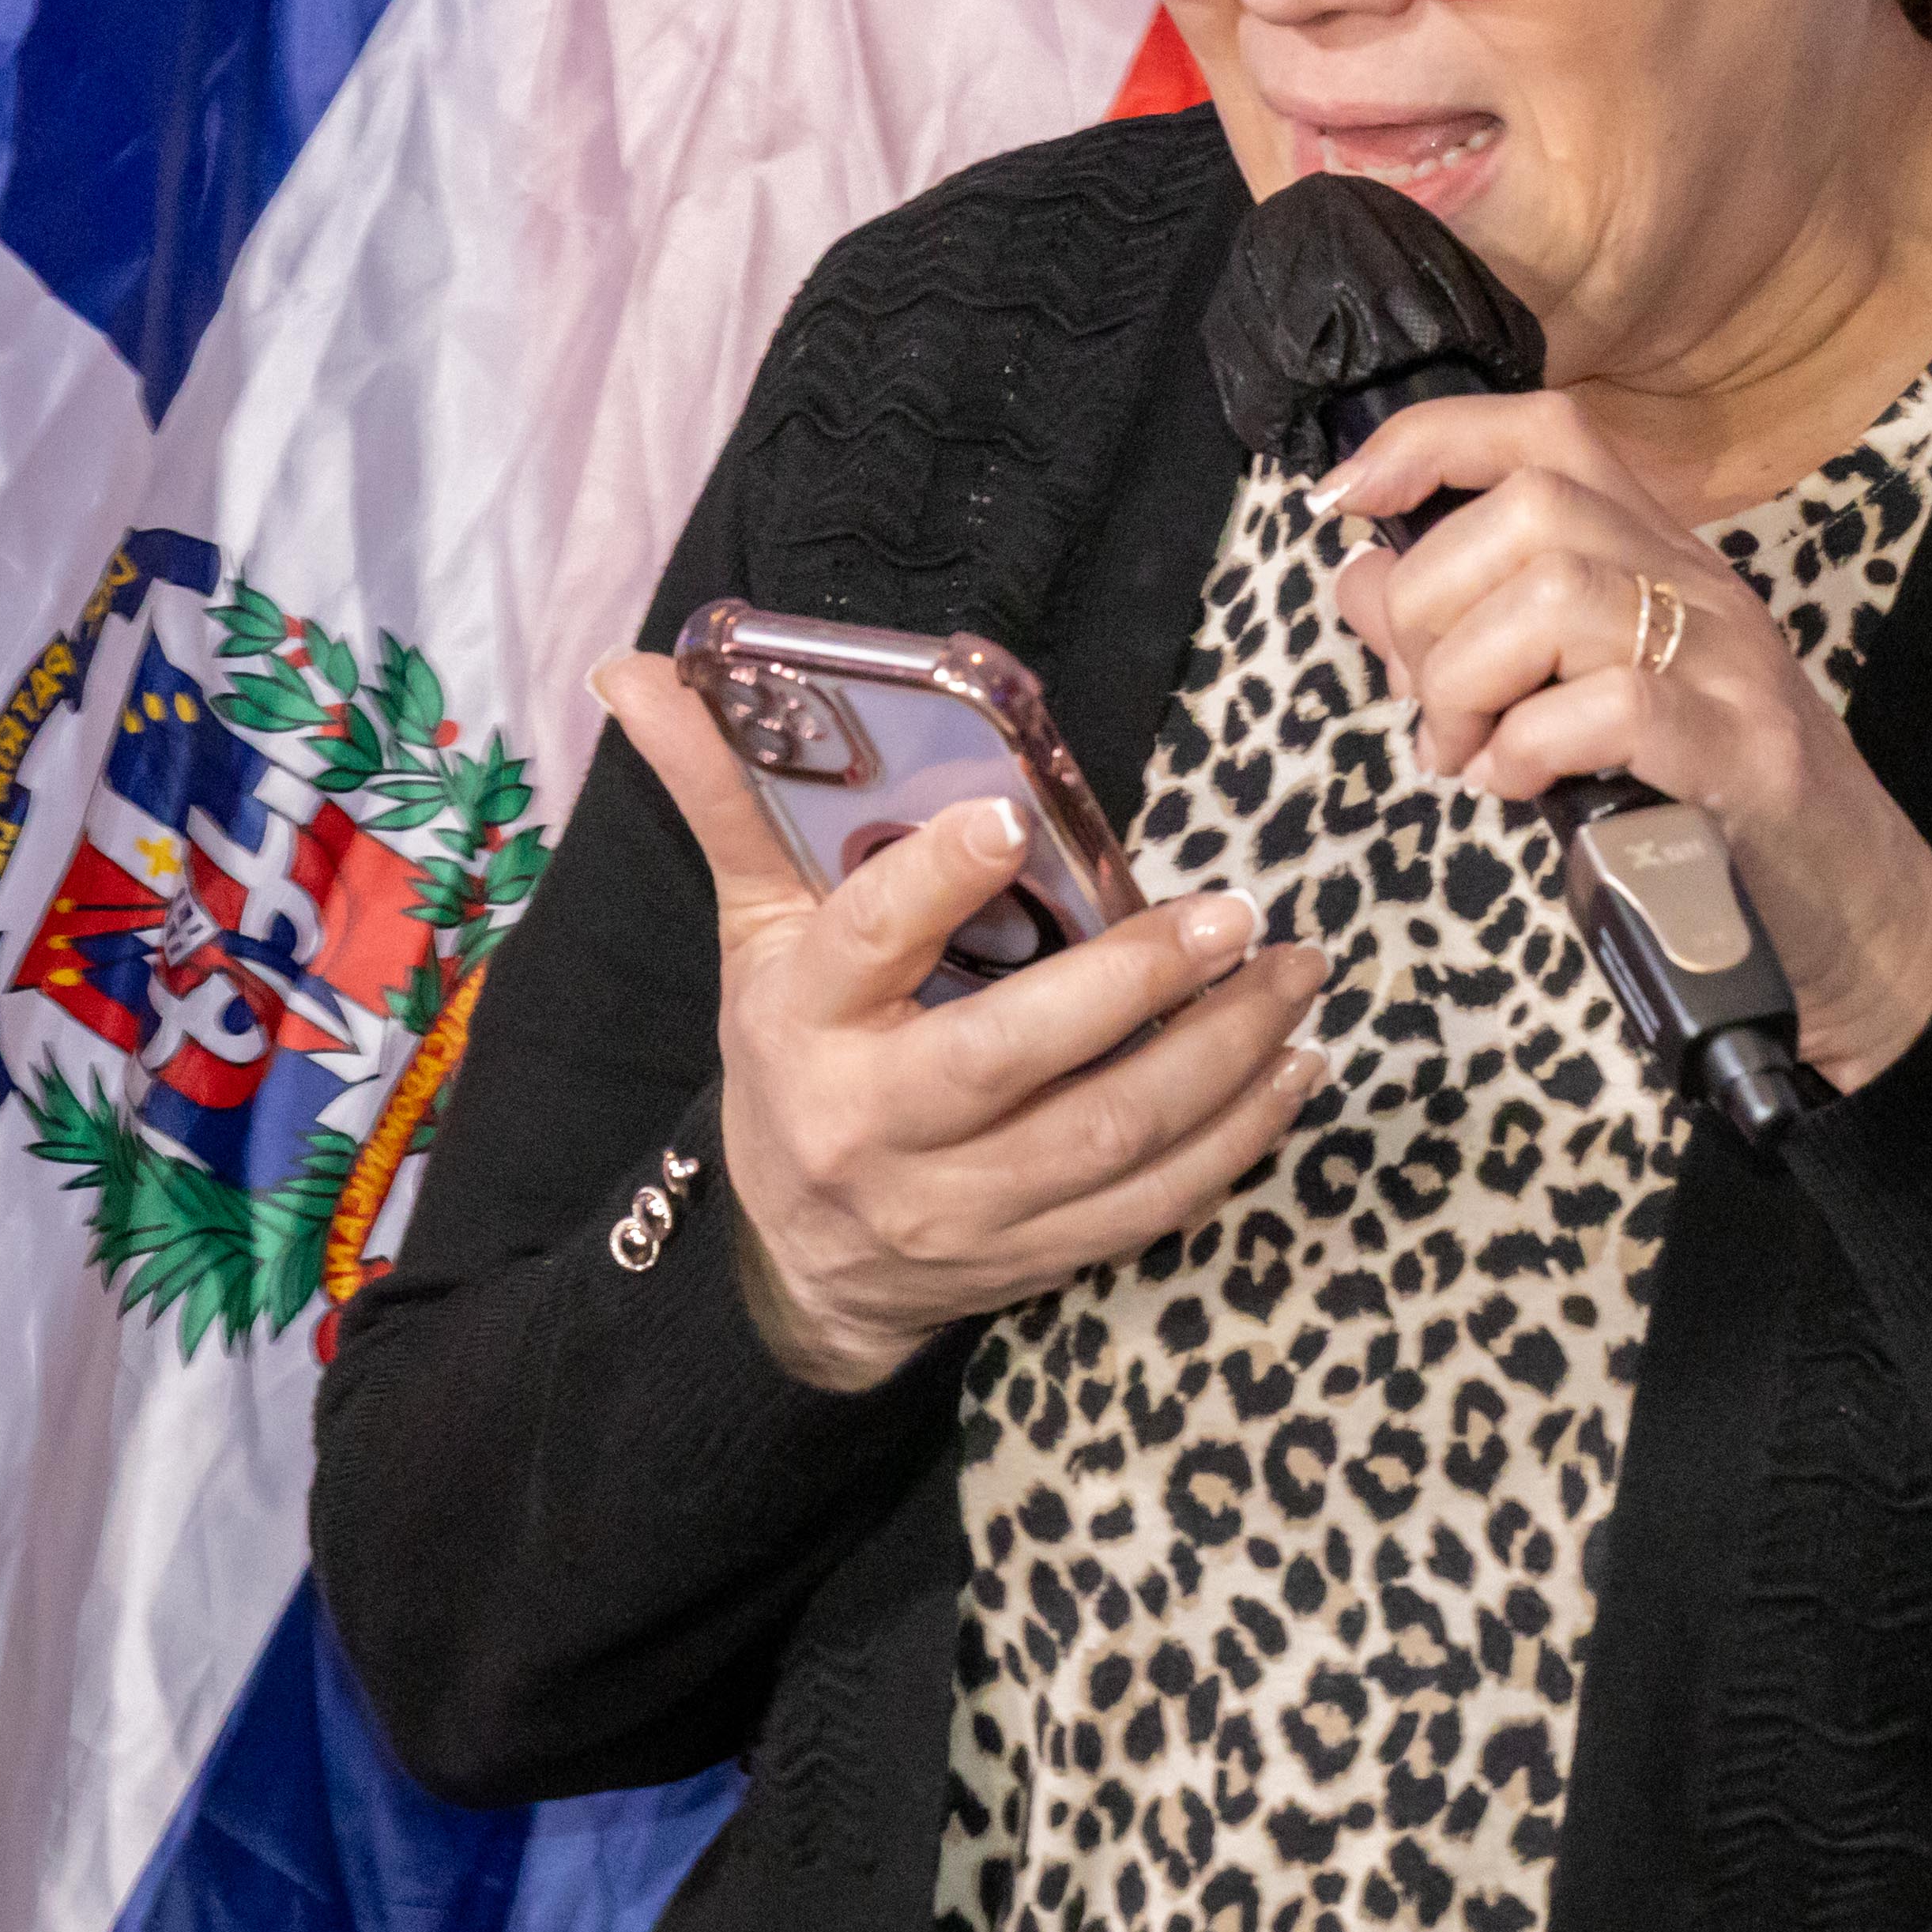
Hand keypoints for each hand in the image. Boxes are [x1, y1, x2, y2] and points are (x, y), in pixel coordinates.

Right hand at [591, 654, 1330, 1390]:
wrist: (802, 1260)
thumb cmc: (793, 1056)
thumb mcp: (750, 931)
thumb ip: (724, 801)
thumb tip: (638, 670)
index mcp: (803, 1022)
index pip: (863, 943)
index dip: (935, 879)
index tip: (1014, 815)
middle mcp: (876, 1124)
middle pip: (1015, 1055)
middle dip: (1137, 981)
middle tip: (1233, 914)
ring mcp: (960, 1207)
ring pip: (1109, 1136)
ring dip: (1222, 1057)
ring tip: (1293, 976)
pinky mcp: (1032, 1259)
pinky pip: (1150, 1207)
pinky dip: (1235, 1142)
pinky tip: (1291, 1072)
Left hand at [1317, 394, 1931, 1087]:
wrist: (1851, 912)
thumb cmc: (1696, 807)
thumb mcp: (1573, 700)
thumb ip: (1472, 636)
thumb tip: (1359, 578)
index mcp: (1655, 557)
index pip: (1544, 431)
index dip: (1431, 441)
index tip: (1345, 497)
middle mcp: (1697, 583)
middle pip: (1527, 509)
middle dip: (1431, 606)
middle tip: (1430, 708)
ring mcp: (1726, 661)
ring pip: (1552, 596)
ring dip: (1468, 684)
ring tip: (1469, 757)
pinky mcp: (1741, 750)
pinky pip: (1607, 706)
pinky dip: (1530, 748)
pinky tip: (1527, 788)